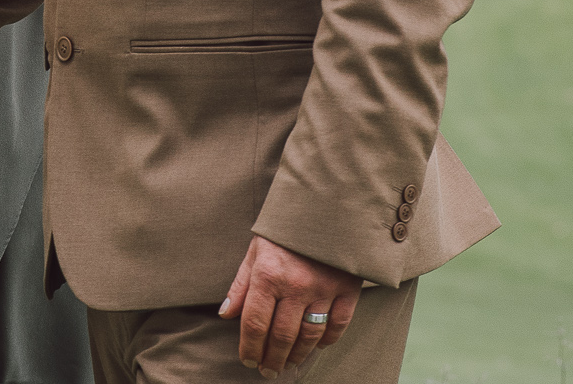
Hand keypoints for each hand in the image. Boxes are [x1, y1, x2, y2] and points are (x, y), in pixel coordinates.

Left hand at [219, 235, 360, 374]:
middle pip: (281, 335)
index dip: (249, 347)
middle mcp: (295, 285)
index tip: (247, 361)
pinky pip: (338, 324)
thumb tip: (225, 313)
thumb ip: (242, 284)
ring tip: (288, 364)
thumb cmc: (285, 229)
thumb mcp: (256, 249)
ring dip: (297, 355)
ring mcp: (324, 288)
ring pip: (309, 335)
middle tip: (267, 371)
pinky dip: (327, 340)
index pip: (255, 322)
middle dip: (272, 358)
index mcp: (268, 273)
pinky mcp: (347, 288)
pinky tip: (317, 347)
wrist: (326, 204)